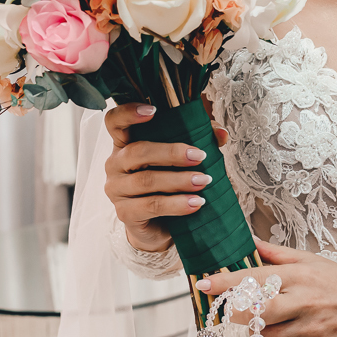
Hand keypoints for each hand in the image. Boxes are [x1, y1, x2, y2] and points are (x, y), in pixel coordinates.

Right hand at [104, 103, 226, 253]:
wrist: (158, 226)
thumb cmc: (168, 184)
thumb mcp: (182, 159)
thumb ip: (200, 139)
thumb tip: (221, 134)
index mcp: (124, 143)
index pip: (114, 121)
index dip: (129, 112)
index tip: (153, 110)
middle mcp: (115, 163)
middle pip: (137, 151)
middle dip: (172, 153)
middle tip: (200, 157)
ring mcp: (116, 189)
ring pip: (146, 181)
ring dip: (179, 181)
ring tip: (204, 181)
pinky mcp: (125, 213)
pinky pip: (151, 206)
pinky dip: (176, 204)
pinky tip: (196, 203)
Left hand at [198, 237, 336, 336]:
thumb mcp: (312, 261)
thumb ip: (278, 255)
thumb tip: (250, 243)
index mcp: (300, 276)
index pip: (255, 278)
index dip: (225, 282)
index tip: (203, 284)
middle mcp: (304, 302)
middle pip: (255, 311)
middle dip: (235, 312)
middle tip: (232, 311)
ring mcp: (311, 330)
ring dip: (254, 334)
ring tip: (263, 326)